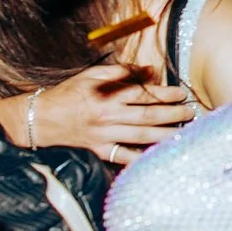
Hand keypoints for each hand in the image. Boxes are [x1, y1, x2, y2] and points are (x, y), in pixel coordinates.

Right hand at [23, 63, 196, 164]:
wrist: (40, 118)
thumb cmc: (68, 93)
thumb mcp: (91, 75)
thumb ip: (120, 72)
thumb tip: (149, 71)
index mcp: (107, 96)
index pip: (143, 95)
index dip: (165, 94)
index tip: (183, 93)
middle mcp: (108, 117)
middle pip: (147, 117)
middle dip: (172, 115)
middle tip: (191, 113)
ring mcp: (104, 136)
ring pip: (140, 138)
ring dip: (164, 136)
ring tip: (183, 134)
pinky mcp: (98, 151)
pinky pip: (122, 157)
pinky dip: (139, 159)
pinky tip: (157, 159)